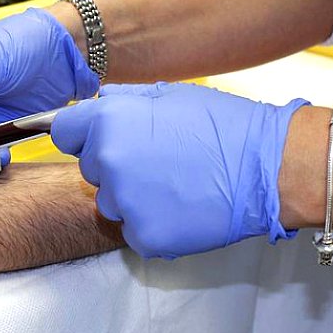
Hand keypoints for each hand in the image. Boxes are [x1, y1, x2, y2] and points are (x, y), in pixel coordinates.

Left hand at [51, 82, 308, 258]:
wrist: (268, 167)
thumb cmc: (223, 126)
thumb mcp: (169, 95)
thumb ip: (123, 100)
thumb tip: (97, 102)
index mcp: (109, 121)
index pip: (64, 133)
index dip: (83, 136)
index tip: (103, 141)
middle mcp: (108, 161)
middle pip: (89, 170)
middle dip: (114, 167)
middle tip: (157, 163)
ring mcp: (125, 203)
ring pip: (110, 204)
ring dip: (133, 199)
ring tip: (175, 186)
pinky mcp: (145, 236)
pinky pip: (134, 231)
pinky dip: (153, 224)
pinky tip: (182, 209)